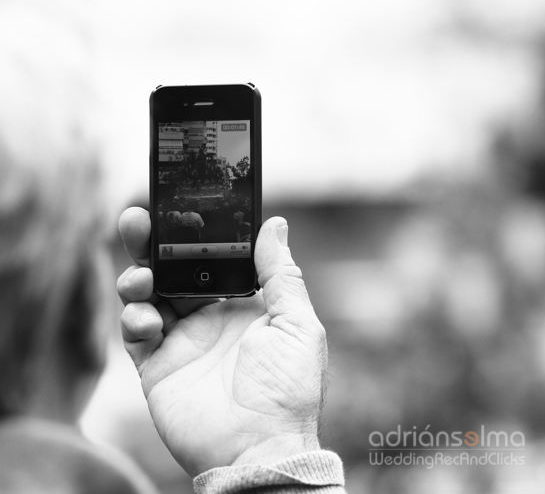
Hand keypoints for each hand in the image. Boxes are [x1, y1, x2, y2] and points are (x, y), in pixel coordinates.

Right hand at [116, 208, 326, 475]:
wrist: (260, 449)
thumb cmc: (289, 389)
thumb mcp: (298, 325)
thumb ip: (280, 274)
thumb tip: (274, 223)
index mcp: (246, 304)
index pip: (214, 258)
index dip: (196, 234)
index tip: (182, 206)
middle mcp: (211, 318)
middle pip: (174, 269)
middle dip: (154, 243)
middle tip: (138, 219)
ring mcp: (183, 342)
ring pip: (148, 295)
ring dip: (138, 277)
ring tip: (141, 278)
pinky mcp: (157, 368)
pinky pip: (135, 334)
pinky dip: (134, 319)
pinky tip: (147, 319)